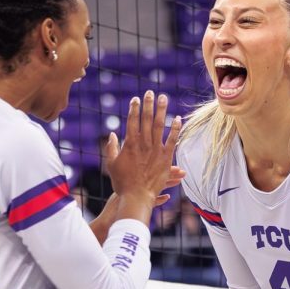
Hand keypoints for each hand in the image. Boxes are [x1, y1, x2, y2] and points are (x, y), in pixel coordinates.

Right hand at [106, 90, 183, 217]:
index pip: (132, 121)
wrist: (136, 197)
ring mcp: (155, 150)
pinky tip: (178, 118)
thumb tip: (112, 134)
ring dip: (162, 110)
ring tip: (163, 98)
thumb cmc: (122, 183)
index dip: (134, 108)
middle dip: (148, 104)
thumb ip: (111, 148)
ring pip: (160, 125)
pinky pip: (172, 140)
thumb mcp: (111, 165)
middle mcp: (143, 144)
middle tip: (150, 92)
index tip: (136, 99)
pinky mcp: (166, 158)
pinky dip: (175, 129)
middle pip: (146, 119)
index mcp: (130, 144)